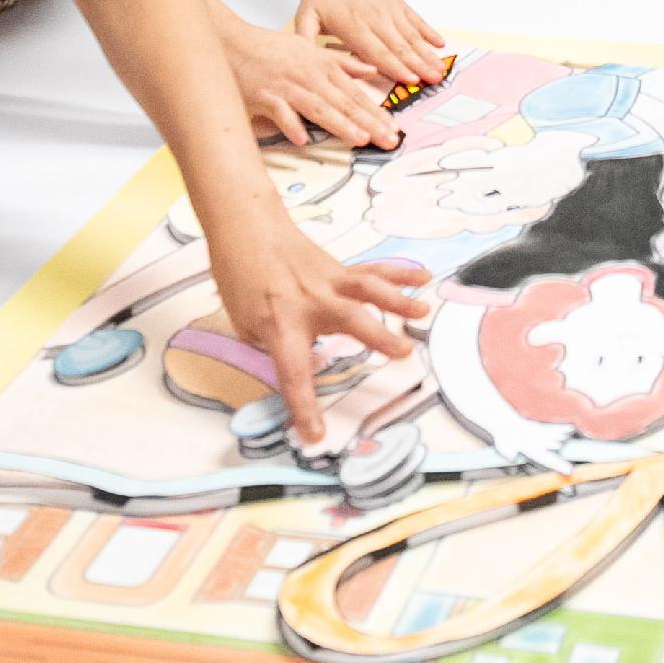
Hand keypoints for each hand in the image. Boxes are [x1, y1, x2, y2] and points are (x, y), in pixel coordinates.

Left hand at [204, 197, 431, 446]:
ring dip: (397, 301)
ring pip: (367, 290)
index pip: (293, 373)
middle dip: (376, 337)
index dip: (304, 407)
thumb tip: (295, 368)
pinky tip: (423, 277)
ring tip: (423, 313)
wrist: (246, 226)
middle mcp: (310, 302)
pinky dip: (398, 275)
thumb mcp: (242, 324)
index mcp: (280, 324)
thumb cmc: (239, 278)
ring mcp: (328, 282)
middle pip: (348, 320)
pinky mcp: (338, 270)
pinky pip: (371, 272)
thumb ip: (270, 347)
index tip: (317, 435)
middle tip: (403, 353)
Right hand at [210, 0, 401, 147]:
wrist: (234, 42)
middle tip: (389, 140)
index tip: (394, 128)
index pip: (355, 93)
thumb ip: (342, 62)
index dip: (376, 111)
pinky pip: (280, 113)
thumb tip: (372, 70)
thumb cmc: (272, 49)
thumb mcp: (312, 49)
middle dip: (369, 122)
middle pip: (343, 103)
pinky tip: (302, 139)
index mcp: (323, 66)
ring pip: (318, 107)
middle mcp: (309, 77)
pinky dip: (290, 125)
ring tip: (360, 139)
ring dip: (340, 124)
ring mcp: (287, 87)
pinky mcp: (264, 96)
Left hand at [295, 0, 446, 122]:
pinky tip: (441, 45)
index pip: (376, 50)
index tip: (409, 78)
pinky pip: (417, 21)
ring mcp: (390, 12)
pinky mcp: (399, 6)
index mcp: (353, 27)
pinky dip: (430, 33)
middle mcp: (375, 20)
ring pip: (412, 36)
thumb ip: (304, 40)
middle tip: (433, 81)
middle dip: (418, 65)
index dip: (394, 66)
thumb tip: (304, 65)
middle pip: (400, 47)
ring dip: (427, 54)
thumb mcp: (306, 16)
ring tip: (440, 69)